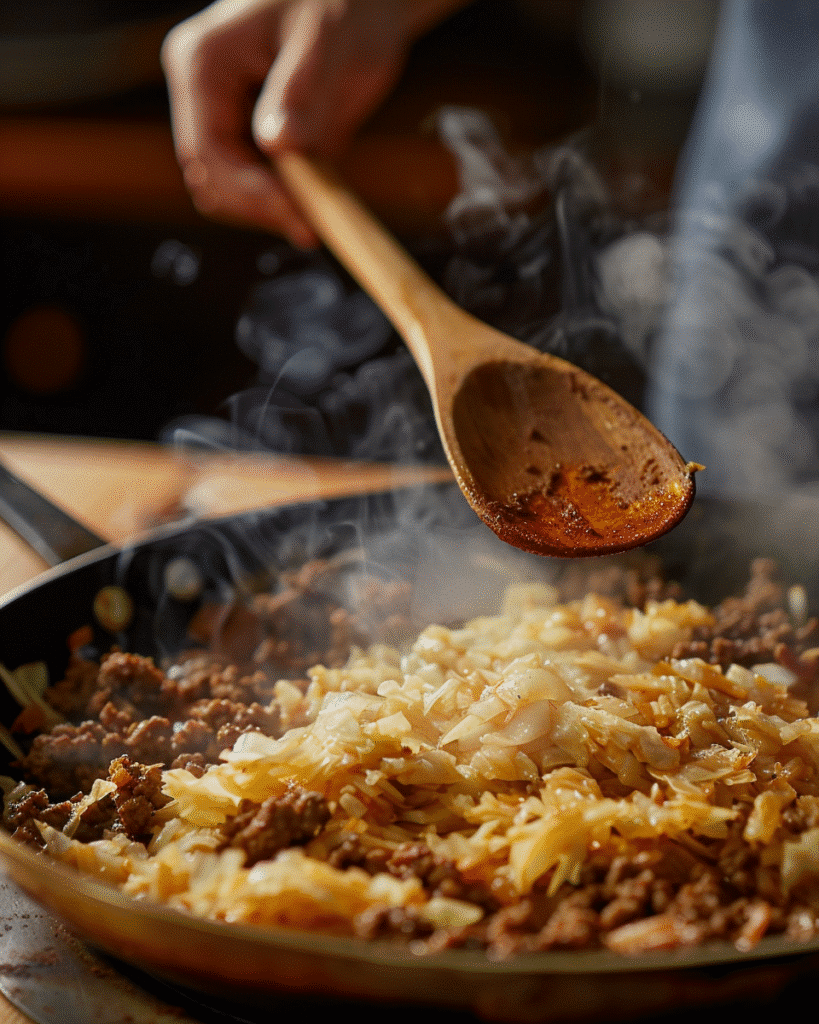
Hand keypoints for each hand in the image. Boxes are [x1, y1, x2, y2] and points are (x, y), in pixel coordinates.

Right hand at [162, 0, 467, 246]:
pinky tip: (320, 196)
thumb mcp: (327, 40)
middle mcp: (200, 91)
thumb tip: (280, 146)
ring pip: (230, 189)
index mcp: (202, 63)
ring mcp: (221, 114)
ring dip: (272, 208)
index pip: (208, 154)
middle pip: (212, 180)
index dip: (251, 197)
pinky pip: (255, 183)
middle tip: (316, 227)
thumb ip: (302, 93)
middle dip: (261, 208)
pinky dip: (285, 198)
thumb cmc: (346, 0)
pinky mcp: (247, 133)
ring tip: (323, 209)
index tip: (301, 220)